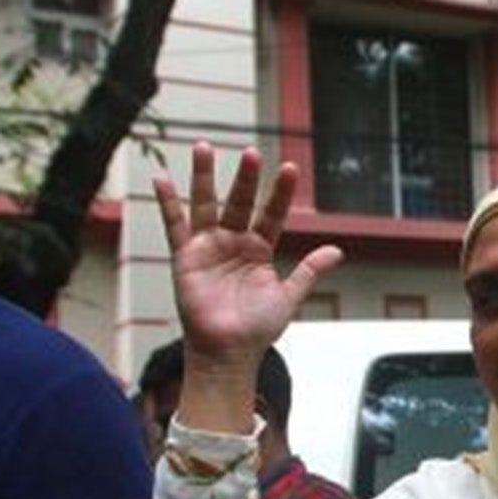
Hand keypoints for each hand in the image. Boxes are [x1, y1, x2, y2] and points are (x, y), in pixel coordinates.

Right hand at [154, 143, 340, 370]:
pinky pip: (174, 226)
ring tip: (204, 146)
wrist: (230, 352)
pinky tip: (160, 179)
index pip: (273, 213)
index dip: (281, 193)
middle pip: (240, 202)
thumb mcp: (289, 296)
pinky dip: (167, 203)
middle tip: (251, 152)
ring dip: (204, 177)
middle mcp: (234, 243)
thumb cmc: (257, 328)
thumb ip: (309, 271)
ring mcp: (209, 247)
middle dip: (245, 178)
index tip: (290, 168)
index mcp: (260, 249)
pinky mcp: (186, 258)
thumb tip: (337, 250)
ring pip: (206, 204)